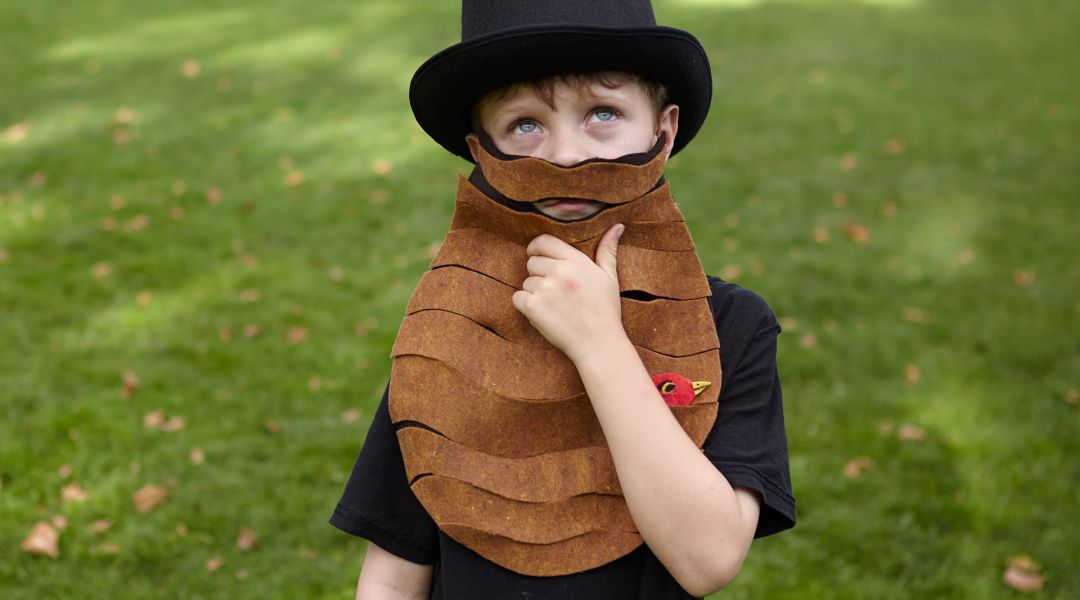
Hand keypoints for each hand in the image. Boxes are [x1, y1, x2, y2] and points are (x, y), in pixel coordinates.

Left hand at [511, 223, 627, 364]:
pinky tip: (543, 314)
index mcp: (576, 261)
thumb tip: (617, 226)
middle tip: (555, 291)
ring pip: (526, 282)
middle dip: (539, 274)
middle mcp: (559, 272)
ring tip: (554, 306)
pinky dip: (525, 306)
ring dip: (534, 292)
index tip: (537, 256)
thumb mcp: (609, 277)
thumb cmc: (605, 310)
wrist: (598, 343)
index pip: (543, 242)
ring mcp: (545, 290)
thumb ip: (607, 250)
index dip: (536, 248)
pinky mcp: (533, 307)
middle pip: (532, 262)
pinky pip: (517, 297)